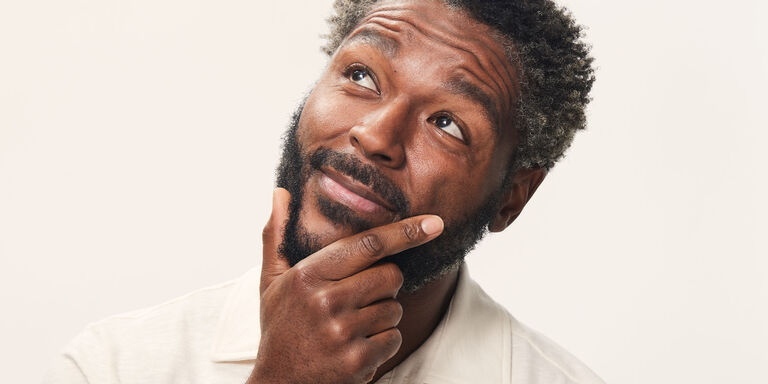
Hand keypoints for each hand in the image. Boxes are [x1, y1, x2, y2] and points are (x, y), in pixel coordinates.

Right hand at [247, 188, 443, 383]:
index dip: (405, 232)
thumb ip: (276, 236)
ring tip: (352, 325)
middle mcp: (326, 302)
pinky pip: (394, 338)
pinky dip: (382, 342)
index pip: (367, 245)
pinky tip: (356, 346)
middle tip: (359, 297)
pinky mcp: (358, 360)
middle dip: (385, 284)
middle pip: (390, 276)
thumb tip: (280, 192)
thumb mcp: (271, 282)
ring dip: (382, 315)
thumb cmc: (280, 328)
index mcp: (308, 276)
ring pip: (394, 308)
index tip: (434, 223)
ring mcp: (342, 333)